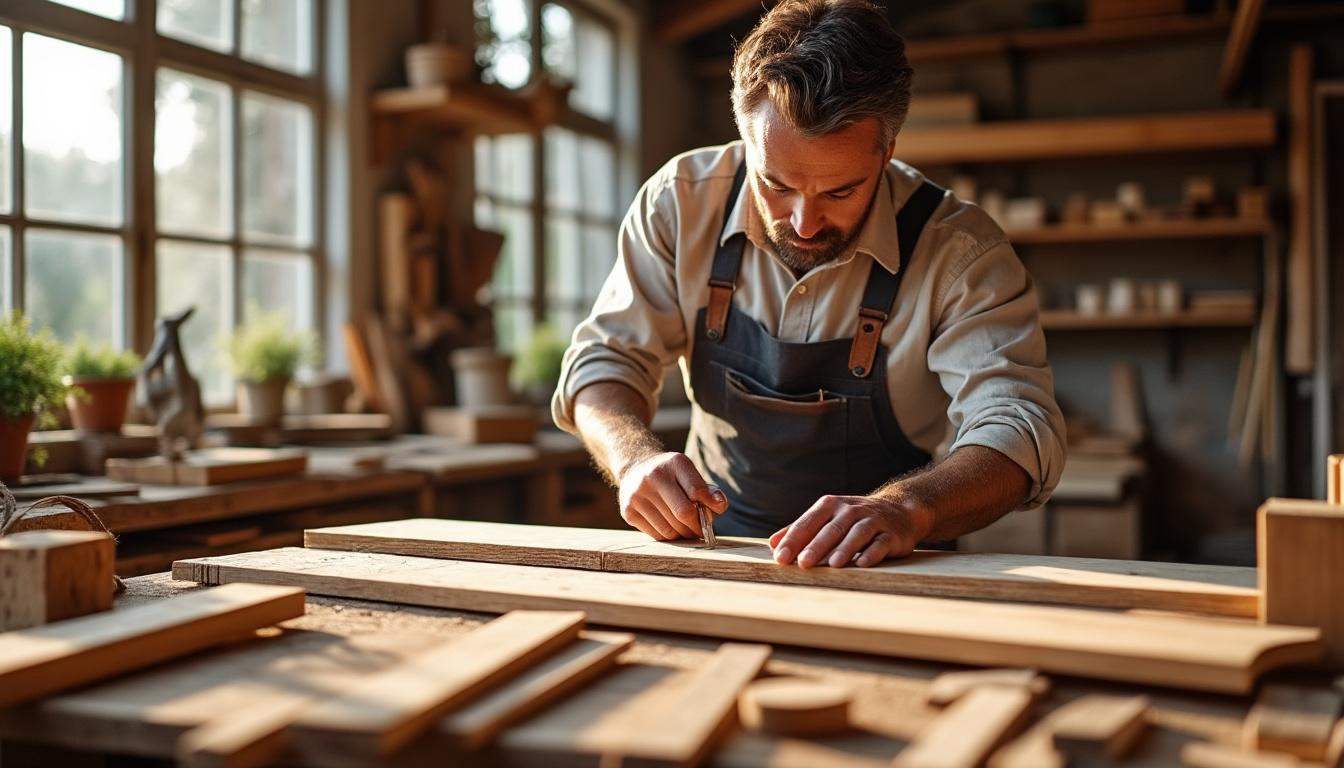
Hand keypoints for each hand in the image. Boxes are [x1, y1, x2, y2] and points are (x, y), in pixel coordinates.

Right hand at [618, 451, 728, 540]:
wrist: (636, 469)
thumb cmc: (672, 477)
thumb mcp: (690, 475)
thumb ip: (709, 491)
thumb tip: (720, 505)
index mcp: (674, 463)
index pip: (697, 491)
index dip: (709, 507)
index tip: (711, 514)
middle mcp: (653, 476)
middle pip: (684, 513)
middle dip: (696, 526)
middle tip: (700, 530)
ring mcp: (638, 494)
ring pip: (670, 528)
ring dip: (683, 535)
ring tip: (687, 531)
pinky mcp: (628, 511)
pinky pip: (656, 535)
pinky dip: (668, 537)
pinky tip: (672, 530)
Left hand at [769, 494, 932, 567]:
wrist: (899, 511)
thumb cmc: (853, 519)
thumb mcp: (827, 518)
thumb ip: (801, 530)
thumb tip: (773, 544)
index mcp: (830, 506)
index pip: (808, 522)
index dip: (793, 540)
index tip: (780, 558)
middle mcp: (851, 510)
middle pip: (831, 529)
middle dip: (816, 546)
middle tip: (802, 563)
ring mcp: (872, 521)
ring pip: (857, 534)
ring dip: (845, 549)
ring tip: (833, 565)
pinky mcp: (891, 535)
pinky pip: (881, 543)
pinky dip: (872, 553)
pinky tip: (863, 564)